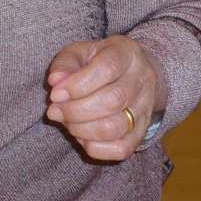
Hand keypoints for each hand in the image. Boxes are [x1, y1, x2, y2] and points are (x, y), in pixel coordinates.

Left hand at [45, 36, 166, 161]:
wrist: (134, 74)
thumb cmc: (99, 61)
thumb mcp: (80, 52)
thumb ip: (64, 64)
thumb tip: (55, 82)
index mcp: (126, 53)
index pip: (107, 68)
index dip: (78, 84)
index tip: (55, 94)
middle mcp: (142, 80)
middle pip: (112, 100)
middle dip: (75, 110)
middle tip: (54, 111)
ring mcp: (145, 108)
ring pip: (116, 127)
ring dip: (82, 129)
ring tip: (66, 122)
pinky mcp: (142, 132)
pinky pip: (121, 148)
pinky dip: (96, 148)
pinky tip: (82, 136)